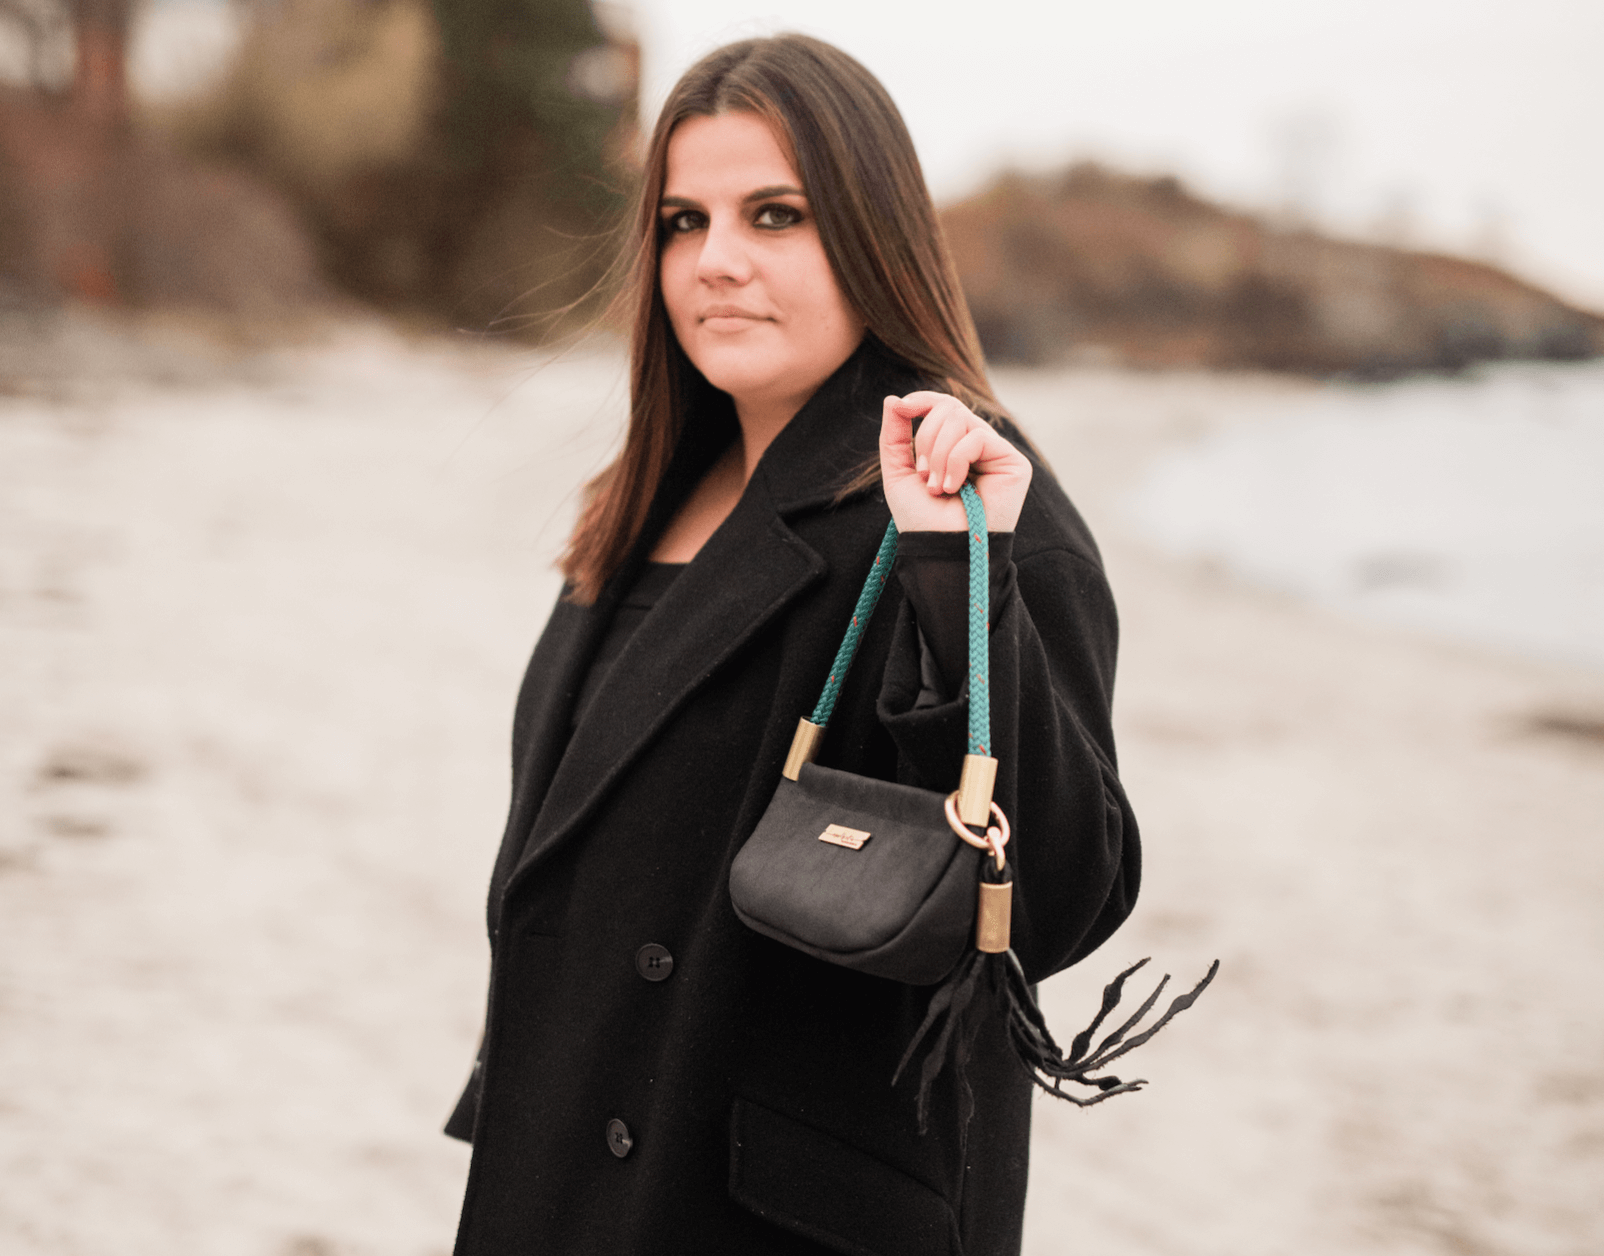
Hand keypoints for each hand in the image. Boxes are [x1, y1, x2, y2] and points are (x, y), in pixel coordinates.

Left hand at [879, 392, 1031, 532]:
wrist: (941, 550)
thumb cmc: (922, 520)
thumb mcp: (899, 472)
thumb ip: (895, 435)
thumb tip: (893, 399)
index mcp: (953, 447)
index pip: (943, 406)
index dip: (923, 399)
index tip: (903, 407)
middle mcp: (977, 447)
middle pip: (949, 408)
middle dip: (927, 439)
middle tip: (924, 476)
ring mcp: (997, 453)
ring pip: (960, 418)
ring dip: (939, 454)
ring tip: (938, 488)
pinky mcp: (1014, 463)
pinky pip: (977, 437)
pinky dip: (956, 460)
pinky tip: (955, 488)